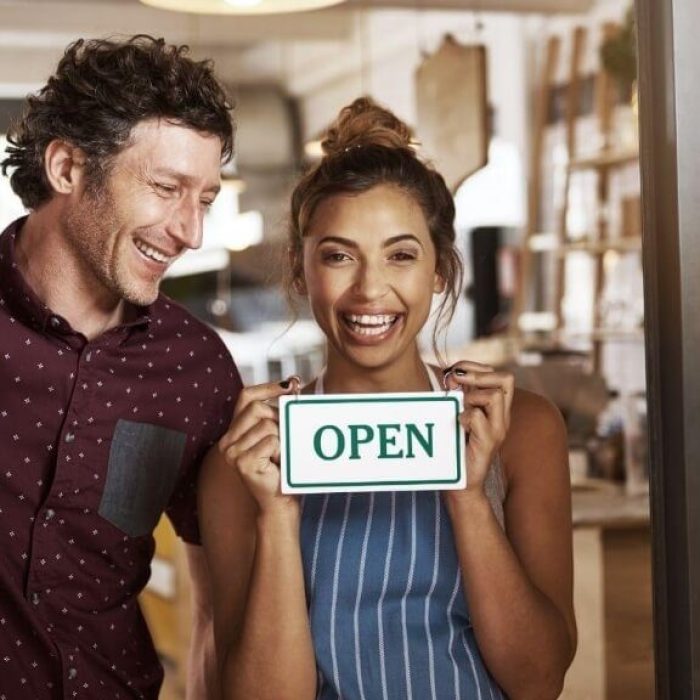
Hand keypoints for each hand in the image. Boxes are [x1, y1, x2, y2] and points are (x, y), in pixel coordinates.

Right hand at [217, 377, 299, 515]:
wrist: (279, 501)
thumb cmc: (281, 469)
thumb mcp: (277, 436)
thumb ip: (276, 414)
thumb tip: (290, 384)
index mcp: (235, 431)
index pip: (246, 396)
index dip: (267, 387)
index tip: (289, 385)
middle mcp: (228, 440)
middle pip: (258, 408)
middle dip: (278, 419)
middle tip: (285, 438)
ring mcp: (232, 452)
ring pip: (268, 426)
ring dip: (282, 441)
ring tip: (278, 457)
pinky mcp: (242, 462)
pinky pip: (272, 441)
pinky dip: (281, 451)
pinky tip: (277, 465)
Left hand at [442, 361, 514, 501]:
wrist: (462, 483)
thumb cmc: (457, 447)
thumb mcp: (459, 414)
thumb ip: (459, 395)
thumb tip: (450, 374)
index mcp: (497, 409)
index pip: (500, 375)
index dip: (477, 367)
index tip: (453, 373)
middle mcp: (502, 417)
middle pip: (506, 379)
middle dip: (478, 374)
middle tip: (455, 382)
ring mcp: (498, 430)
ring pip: (494, 395)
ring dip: (471, 396)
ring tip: (460, 410)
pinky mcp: (488, 443)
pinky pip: (477, 417)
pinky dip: (463, 417)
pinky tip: (458, 426)